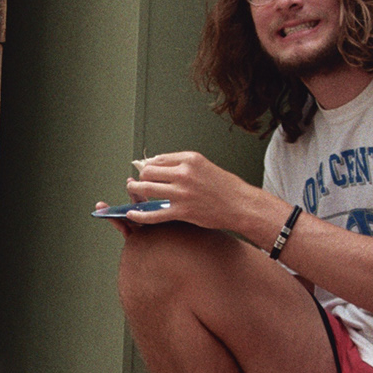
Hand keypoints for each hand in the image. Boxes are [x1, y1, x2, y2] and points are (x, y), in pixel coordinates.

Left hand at [121, 151, 258, 232]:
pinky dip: (140, 214)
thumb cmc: (225, 187)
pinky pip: (154, 213)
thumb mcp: (204, 166)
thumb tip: (159, 165)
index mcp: (190, 159)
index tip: (145, 171)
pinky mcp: (182, 212)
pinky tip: (132, 213)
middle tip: (138, 182)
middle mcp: (184, 173)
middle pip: (148, 172)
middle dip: (140, 177)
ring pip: (147, 189)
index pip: (158, 159)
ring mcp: (182, 193)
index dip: (148, 165)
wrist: (241, 205)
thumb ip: (182, 164)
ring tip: (133, 193)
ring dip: (135, 191)